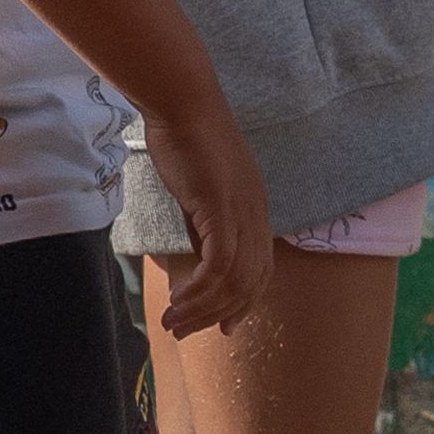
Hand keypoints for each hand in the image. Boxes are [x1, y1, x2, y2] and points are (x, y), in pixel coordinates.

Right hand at [143, 129, 273, 339]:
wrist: (182, 103)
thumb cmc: (185, 140)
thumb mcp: (199, 193)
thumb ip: (204, 225)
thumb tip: (198, 257)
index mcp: (256, 210)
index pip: (260, 270)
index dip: (243, 303)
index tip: (221, 326)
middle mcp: (258, 215)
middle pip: (250, 283)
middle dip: (217, 314)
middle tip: (185, 331)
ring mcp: (244, 212)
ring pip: (234, 280)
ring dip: (202, 308)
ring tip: (173, 322)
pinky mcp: (223, 208)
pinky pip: (220, 264)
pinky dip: (201, 290)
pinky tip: (178, 299)